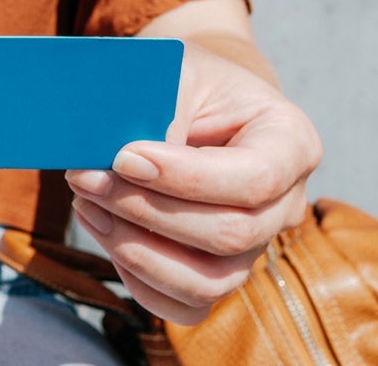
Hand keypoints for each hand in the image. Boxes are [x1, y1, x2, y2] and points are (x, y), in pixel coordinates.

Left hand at [64, 43, 321, 323]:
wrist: (190, 94)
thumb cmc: (186, 77)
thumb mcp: (176, 71)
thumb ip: (159, 112)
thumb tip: (118, 164)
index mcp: (291, 142)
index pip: (254, 179)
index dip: (186, 178)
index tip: (124, 157)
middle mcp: (284, 203)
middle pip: (229, 235)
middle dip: (146, 210)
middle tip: (86, 176)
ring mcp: (256, 245)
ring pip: (209, 281)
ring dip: (137, 249)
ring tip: (88, 205)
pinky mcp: (218, 272)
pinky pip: (187, 306)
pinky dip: (141, 281)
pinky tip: (108, 235)